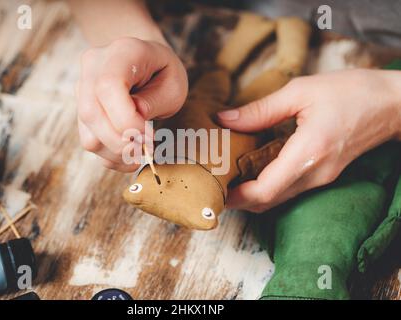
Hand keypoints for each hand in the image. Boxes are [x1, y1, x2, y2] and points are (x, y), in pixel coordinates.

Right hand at [77, 37, 187, 170]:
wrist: (145, 60)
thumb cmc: (163, 71)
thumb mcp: (173, 83)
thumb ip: (154, 101)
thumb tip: (135, 122)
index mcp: (120, 53)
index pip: (107, 87)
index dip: (126, 120)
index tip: (149, 136)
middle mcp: (93, 67)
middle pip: (92, 114)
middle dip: (122, 142)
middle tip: (147, 148)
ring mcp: (82, 89)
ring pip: (88, 135)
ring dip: (118, 153)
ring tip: (142, 151)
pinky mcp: (82, 111)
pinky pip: (91, 143)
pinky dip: (112, 156)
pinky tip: (131, 153)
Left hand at [218, 69, 400, 211]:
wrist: (392, 104)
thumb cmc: (350, 92)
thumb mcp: (301, 91)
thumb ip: (260, 110)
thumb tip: (224, 119)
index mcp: (308, 151)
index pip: (266, 189)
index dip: (238, 196)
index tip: (216, 190)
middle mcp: (315, 173)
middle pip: (269, 200)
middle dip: (239, 199)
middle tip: (215, 185)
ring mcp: (321, 178)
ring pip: (279, 198)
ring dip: (252, 194)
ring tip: (229, 178)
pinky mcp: (324, 175)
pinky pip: (290, 189)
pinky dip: (268, 187)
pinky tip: (254, 171)